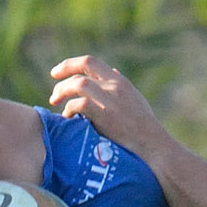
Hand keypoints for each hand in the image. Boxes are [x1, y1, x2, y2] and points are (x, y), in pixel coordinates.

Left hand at [47, 55, 171, 153]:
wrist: (153, 144)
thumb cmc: (145, 126)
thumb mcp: (135, 99)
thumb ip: (121, 86)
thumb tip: (112, 72)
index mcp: (119, 81)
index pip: (90, 62)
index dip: (70, 64)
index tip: (57, 72)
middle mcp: (114, 85)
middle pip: (82, 69)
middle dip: (62, 75)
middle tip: (53, 93)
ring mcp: (110, 98)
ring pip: (77, 84)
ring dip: (62, 92)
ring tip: (55, 103)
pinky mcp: (105, 113)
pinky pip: (79, 104)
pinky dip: (70, 109)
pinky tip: (69, 118)